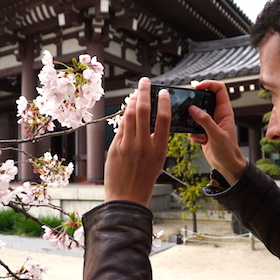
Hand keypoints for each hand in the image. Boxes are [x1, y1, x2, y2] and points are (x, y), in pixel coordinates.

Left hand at [104, 77, 170, 205]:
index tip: (163, 92)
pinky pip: (121, 127)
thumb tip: (150, 118)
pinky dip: (124, 116)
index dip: (164, 102)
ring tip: (135, 93)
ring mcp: (128, 146)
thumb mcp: (157, 160)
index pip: (164, 118)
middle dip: (144, 92)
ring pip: (130, 115)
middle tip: (144, 81)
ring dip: (132, 101)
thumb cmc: (144, 179)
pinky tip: (127, 110)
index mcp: (160, 149)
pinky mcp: (115, 148)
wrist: (127, 198)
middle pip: (144, 111)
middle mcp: (144, 145)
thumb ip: (155, 140)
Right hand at [188, 80, 246, 184]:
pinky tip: (201, 142)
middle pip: (204, 99)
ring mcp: (209, 123)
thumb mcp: (216, 135)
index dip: (208, 84)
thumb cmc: (228, 152)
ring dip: (193, 124)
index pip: (219, 89)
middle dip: (194, 105)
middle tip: (187, 109)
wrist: (227, 166)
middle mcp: (217, 115)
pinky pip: (192, 127)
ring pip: (195, 114)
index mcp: (225, 112)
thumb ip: (205, 121)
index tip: (196, 87)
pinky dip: (193, 135)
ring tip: (199, 133)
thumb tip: (193, 109)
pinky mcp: (203, 131)